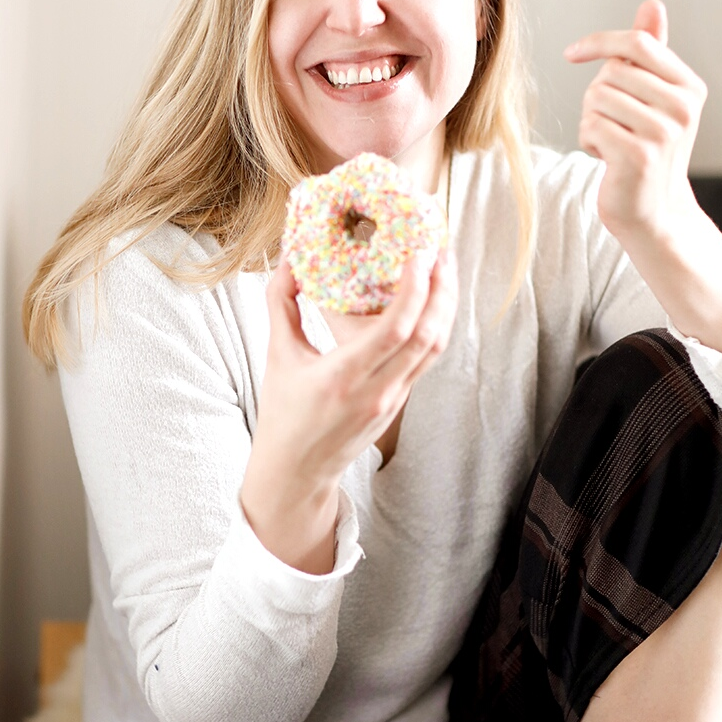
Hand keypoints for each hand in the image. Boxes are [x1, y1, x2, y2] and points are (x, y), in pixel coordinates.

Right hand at [241, 250, 457, 571]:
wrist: (297, 471)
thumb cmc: (284, 415)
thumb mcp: (276, 356)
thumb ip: (282, 304)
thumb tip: (290, 257)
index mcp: (344, 377)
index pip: (396, 330)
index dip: (415, 289)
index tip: (419, 253)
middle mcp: (377, 391)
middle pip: (428, 335)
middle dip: (442, 288)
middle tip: (441, 249)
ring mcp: (393, 400)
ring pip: (435, 348)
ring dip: (445, 305)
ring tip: (443, 268)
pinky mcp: (399, 403)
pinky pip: (426, 359)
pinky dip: (434, 326)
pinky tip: (431, 301)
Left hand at [565, 0, 706, 245]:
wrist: (652, 209)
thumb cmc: (646, 147)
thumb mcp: (652, 96)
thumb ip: (651, 52)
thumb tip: (652, 4)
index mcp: (689, 86)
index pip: (638, 43)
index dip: (599, 43)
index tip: (572, 52)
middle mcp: (683, 108)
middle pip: (611, 74)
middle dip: (597, 97)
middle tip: (614, 124)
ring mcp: (663, 133)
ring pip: (597, 99)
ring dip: (592, 121)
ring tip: (613, 142)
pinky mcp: (639, 157)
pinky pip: (591, 127)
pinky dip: (589, 141)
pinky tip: (607, 158)